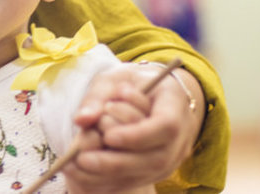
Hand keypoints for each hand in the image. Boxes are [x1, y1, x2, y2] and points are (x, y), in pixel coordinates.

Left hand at [62, 63, 203, 192]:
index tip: (108, 137)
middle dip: (117, 162)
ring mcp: (173, 156)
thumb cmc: (133, 83)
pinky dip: (110, 180)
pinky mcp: (160, 170)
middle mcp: (181, 134)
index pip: (166, 125)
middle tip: (82, 159)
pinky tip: (84, 174)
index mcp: (175, 102)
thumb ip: (97, 97)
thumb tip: (81, 120)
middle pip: (157, 158)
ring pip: (148, 173)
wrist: (155, 94)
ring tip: (77, 166)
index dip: (138, 135)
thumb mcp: (115, 78)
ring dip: (110, 174)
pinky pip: (138, 180)